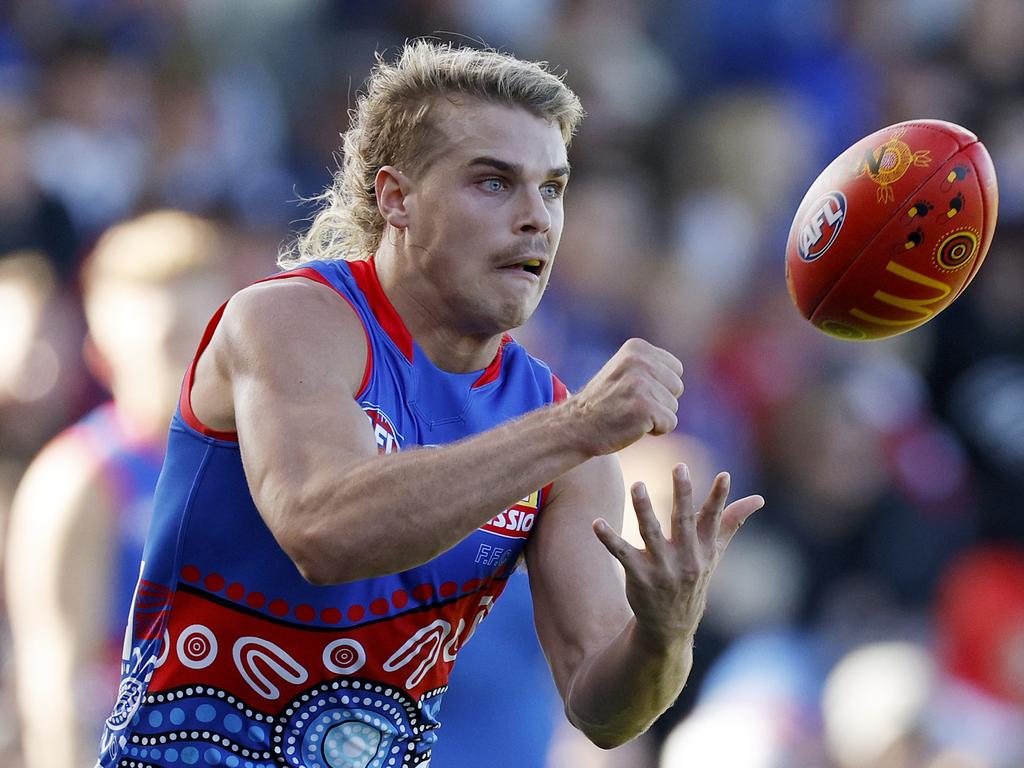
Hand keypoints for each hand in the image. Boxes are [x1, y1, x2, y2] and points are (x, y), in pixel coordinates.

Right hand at [568, 338, 683, 456]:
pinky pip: (670, 423)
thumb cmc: (604, 402)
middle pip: (677, 387)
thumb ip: (650, 365)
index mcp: (637, 347)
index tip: (633, 391)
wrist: (577, 426)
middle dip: (660, 401)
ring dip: (656, 416)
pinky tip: (632, 425)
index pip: (675, 369)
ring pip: (673, 406)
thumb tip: (678, 370)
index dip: (659, 386)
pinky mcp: (645, 407)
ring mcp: (642, 383)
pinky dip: (655, 430)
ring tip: (629, 413)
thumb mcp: (624, 370)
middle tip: (630, 404)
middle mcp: (640, 361)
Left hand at [593, 464, 763, 648]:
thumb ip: (731, 522)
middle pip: (683, 521)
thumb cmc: (693, 578)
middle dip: (682, 494)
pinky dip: (609, 538)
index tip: (724, 475)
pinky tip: (597, 522)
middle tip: (679, 467)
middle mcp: (685, 558)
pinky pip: (622, 553)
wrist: (671, 626)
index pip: (713, 519)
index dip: (719, 497)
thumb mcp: (714, 552)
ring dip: (644, 509)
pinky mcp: (638, 576)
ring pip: (650, 533)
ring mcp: (661, 568)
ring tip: (637, 485)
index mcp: (704, 549)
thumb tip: (759, 499)